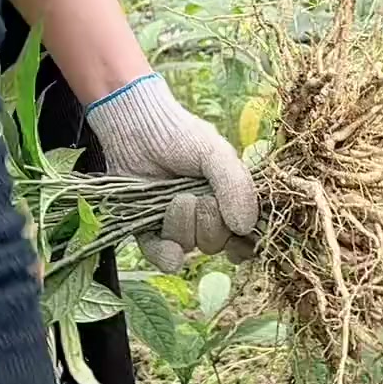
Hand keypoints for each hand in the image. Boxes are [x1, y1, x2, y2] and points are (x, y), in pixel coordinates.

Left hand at [85, 74, 258, 273]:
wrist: (136, 127)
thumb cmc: (182, 135)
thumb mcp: (218, 154)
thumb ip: (237, 187)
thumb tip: (245, 228)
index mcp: (230, 201)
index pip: (246, 237)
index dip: (244, 241)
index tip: (239, 231)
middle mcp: (206, 218)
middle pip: (216, 244)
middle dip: (208, 222)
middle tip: (197, 195)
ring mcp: (177, 226)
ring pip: (188, 247)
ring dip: (182, 225)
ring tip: (175, 197)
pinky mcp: (148, 231)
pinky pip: (161, 257)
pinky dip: (166, 254)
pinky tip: (167, 248)